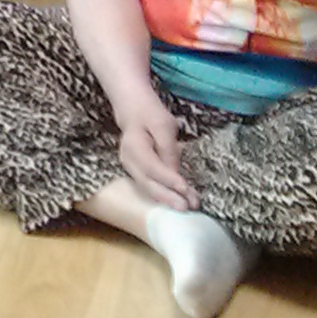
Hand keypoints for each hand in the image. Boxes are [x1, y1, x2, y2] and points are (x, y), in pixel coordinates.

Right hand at [114, 96, 196, 210]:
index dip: (168, 179)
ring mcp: (130, 168)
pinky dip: (164, 194)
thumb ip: (168, 148)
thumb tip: (175, 172)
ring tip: (188, 206)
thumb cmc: (150, 113)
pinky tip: (179, 199)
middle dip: (169, 197)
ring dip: (168, 199)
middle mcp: (128, 161)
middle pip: (148, 183)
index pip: (151, 167)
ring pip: (149, 188)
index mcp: (133, 146)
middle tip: (187, 207)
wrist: (133, 109)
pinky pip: (150, 185)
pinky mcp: (137, 172)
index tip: (185, 189)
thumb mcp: (163, 124)